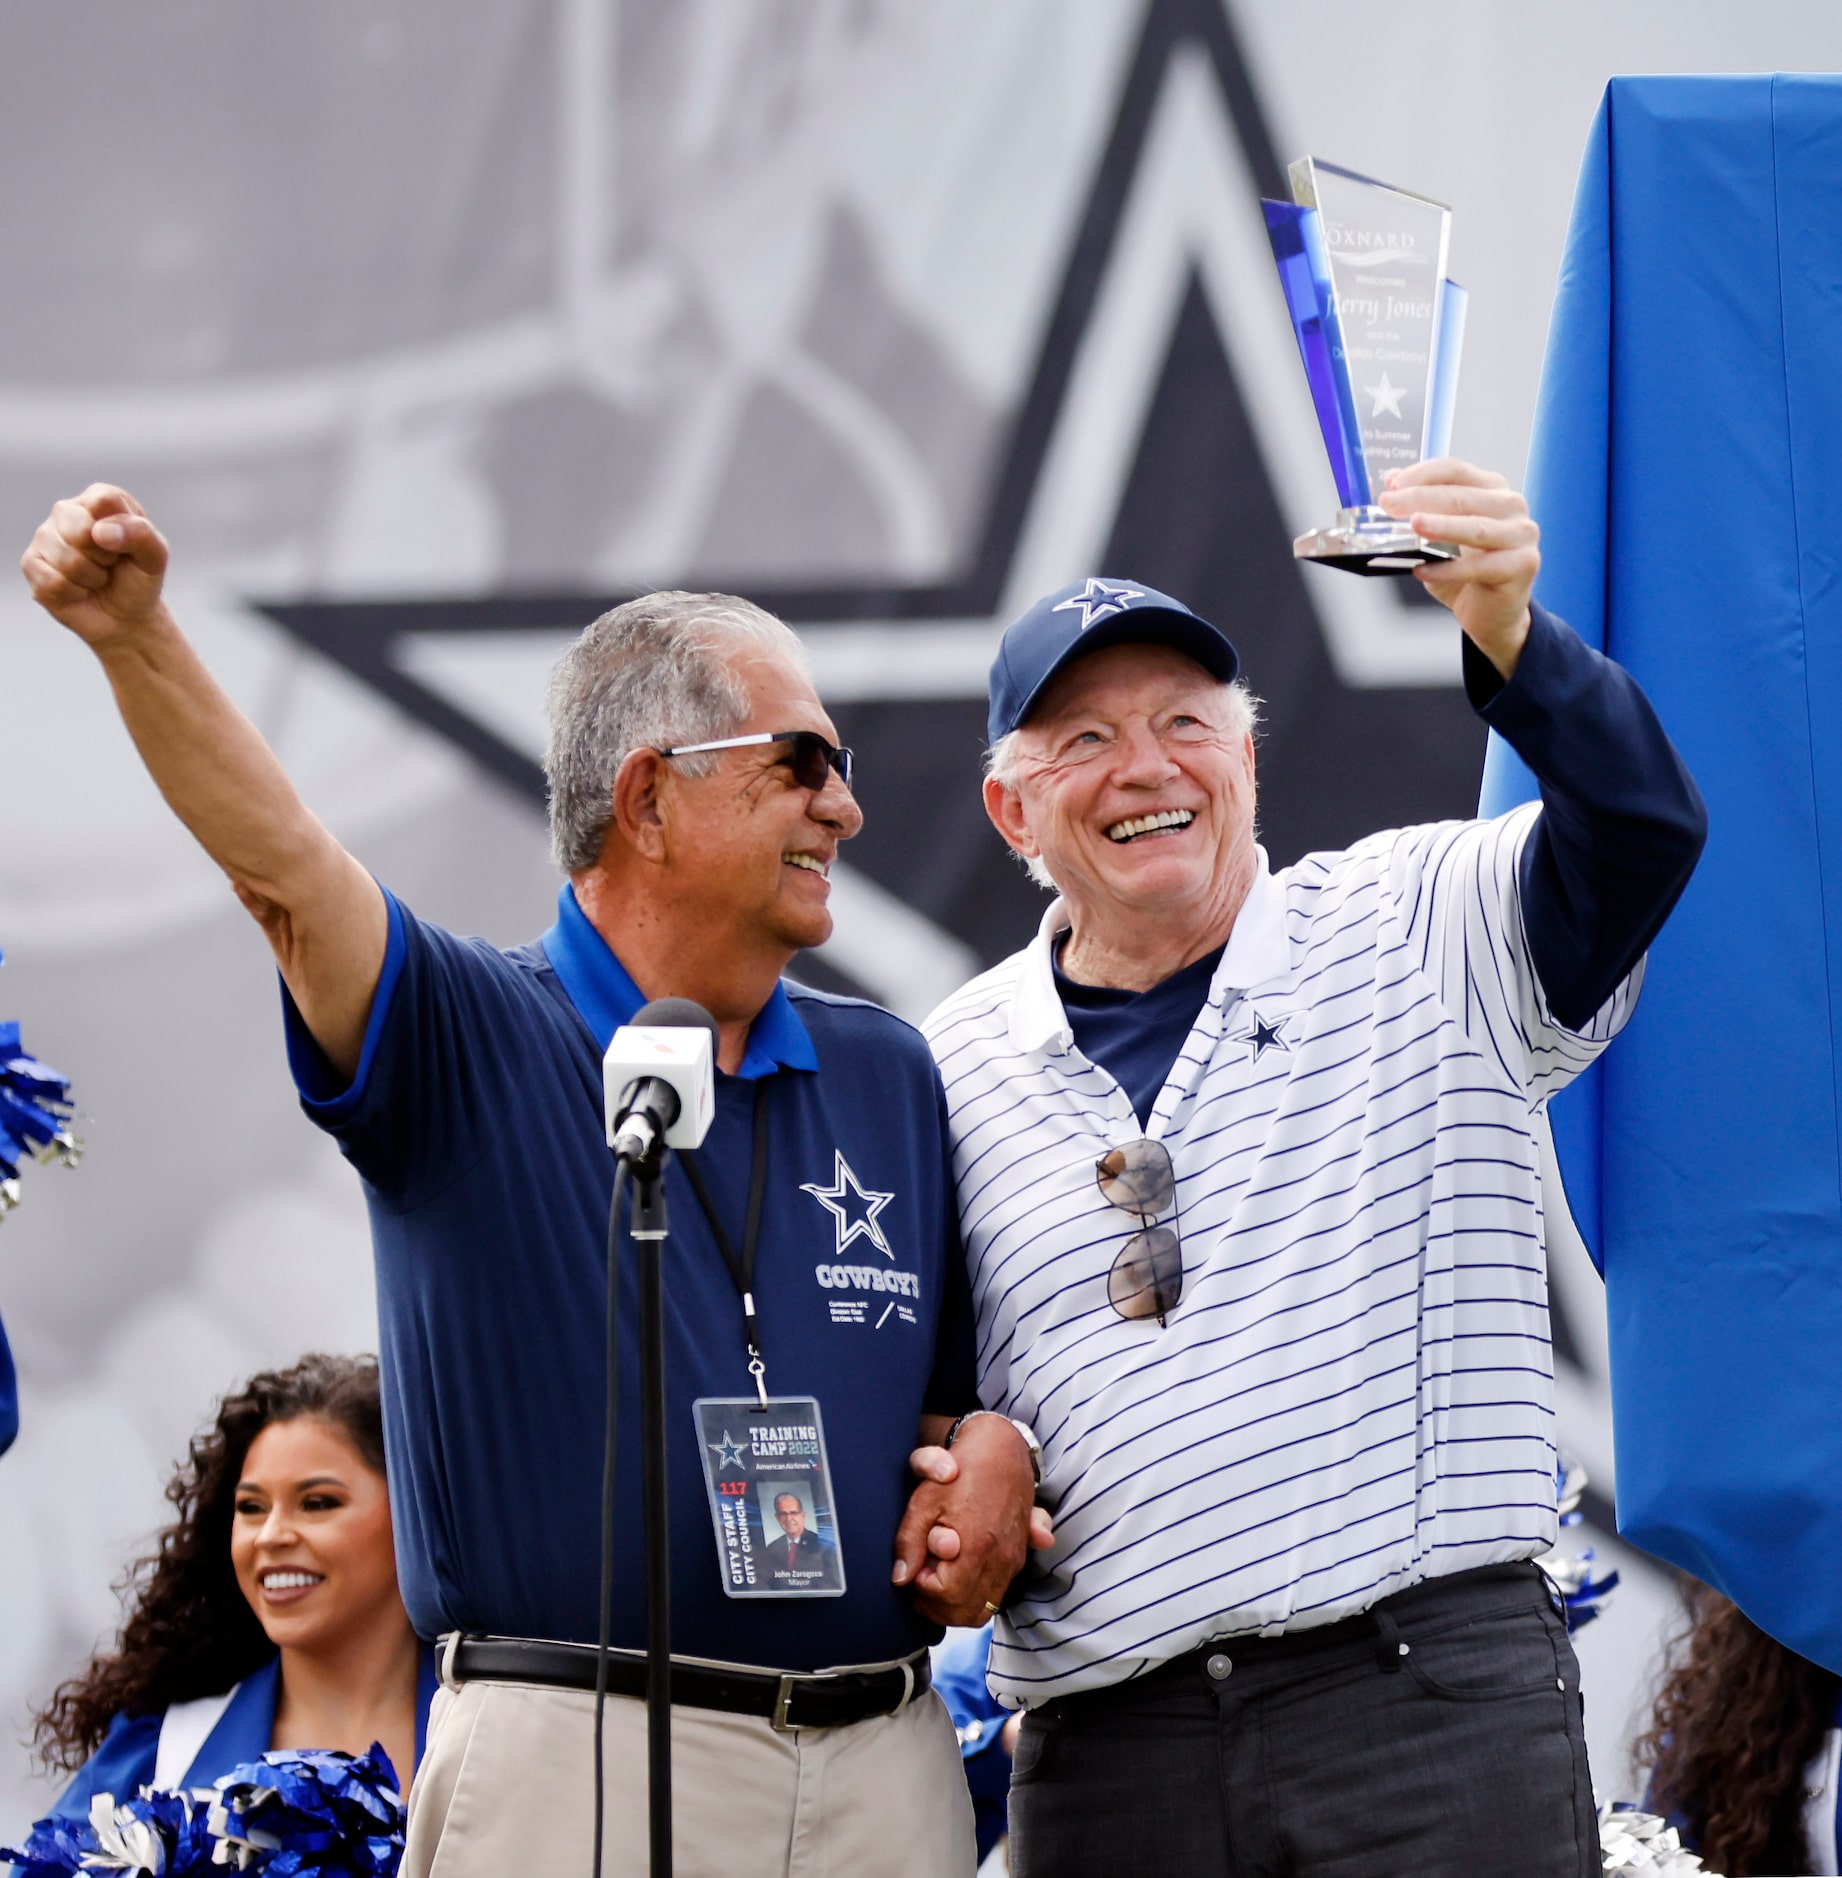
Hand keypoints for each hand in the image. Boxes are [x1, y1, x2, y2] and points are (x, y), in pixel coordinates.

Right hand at [21, 484, 170, 650]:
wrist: (125, 617)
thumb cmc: (138, 579)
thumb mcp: (155, 557)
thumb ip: (141, 535)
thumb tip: (99, 532)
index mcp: (100, 499)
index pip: (104, 500)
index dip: (121, 531)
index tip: (127, 546)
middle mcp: (67, 511)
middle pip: (80, 529)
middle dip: (104, 557)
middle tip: (111, 564)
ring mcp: (44, 537)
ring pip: (66, 558)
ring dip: (92, 578)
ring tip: (97, 578)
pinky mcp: (31, 564)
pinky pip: (52, 580)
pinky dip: (74, 593)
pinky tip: (79, 589)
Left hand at [891, 1416, 1052, 1625]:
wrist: (1001, 1449)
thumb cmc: (960, 1470)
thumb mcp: (924, 1499)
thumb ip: (910, 1541)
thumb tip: (900, 1578)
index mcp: (978, 1544)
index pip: (948, 1594)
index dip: (924, 1588)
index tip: (916, 1568)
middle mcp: (1001, 1558)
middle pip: (967, 1613)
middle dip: (937, 1606)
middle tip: (920, 1581)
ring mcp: (1013, 1560)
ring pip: (984, 1611)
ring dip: (955, 1606)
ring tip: (935, 1581)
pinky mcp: (1018, 1557)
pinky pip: (997, 1596)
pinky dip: (975, 1598)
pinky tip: (958, 1576)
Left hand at [1377, 460, 1538, 678]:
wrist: (1490, 614)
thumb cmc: (1464, 572)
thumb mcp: (1435, 538)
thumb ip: (1418, 508)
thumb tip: (1388, 481)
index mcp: (1491, 490)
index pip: (1454, 470)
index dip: (1421, 474)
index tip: (1391, 486)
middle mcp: (1511, 506)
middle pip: (1462, 496)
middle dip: (1421, 498)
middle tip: (1389, 504)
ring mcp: (1521, 535)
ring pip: (1477, 527)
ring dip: (1441, 525)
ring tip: (1413, 525)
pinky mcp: (1523, 565)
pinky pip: (1480, 566)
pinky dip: (1448, 569)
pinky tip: (1422, 571)